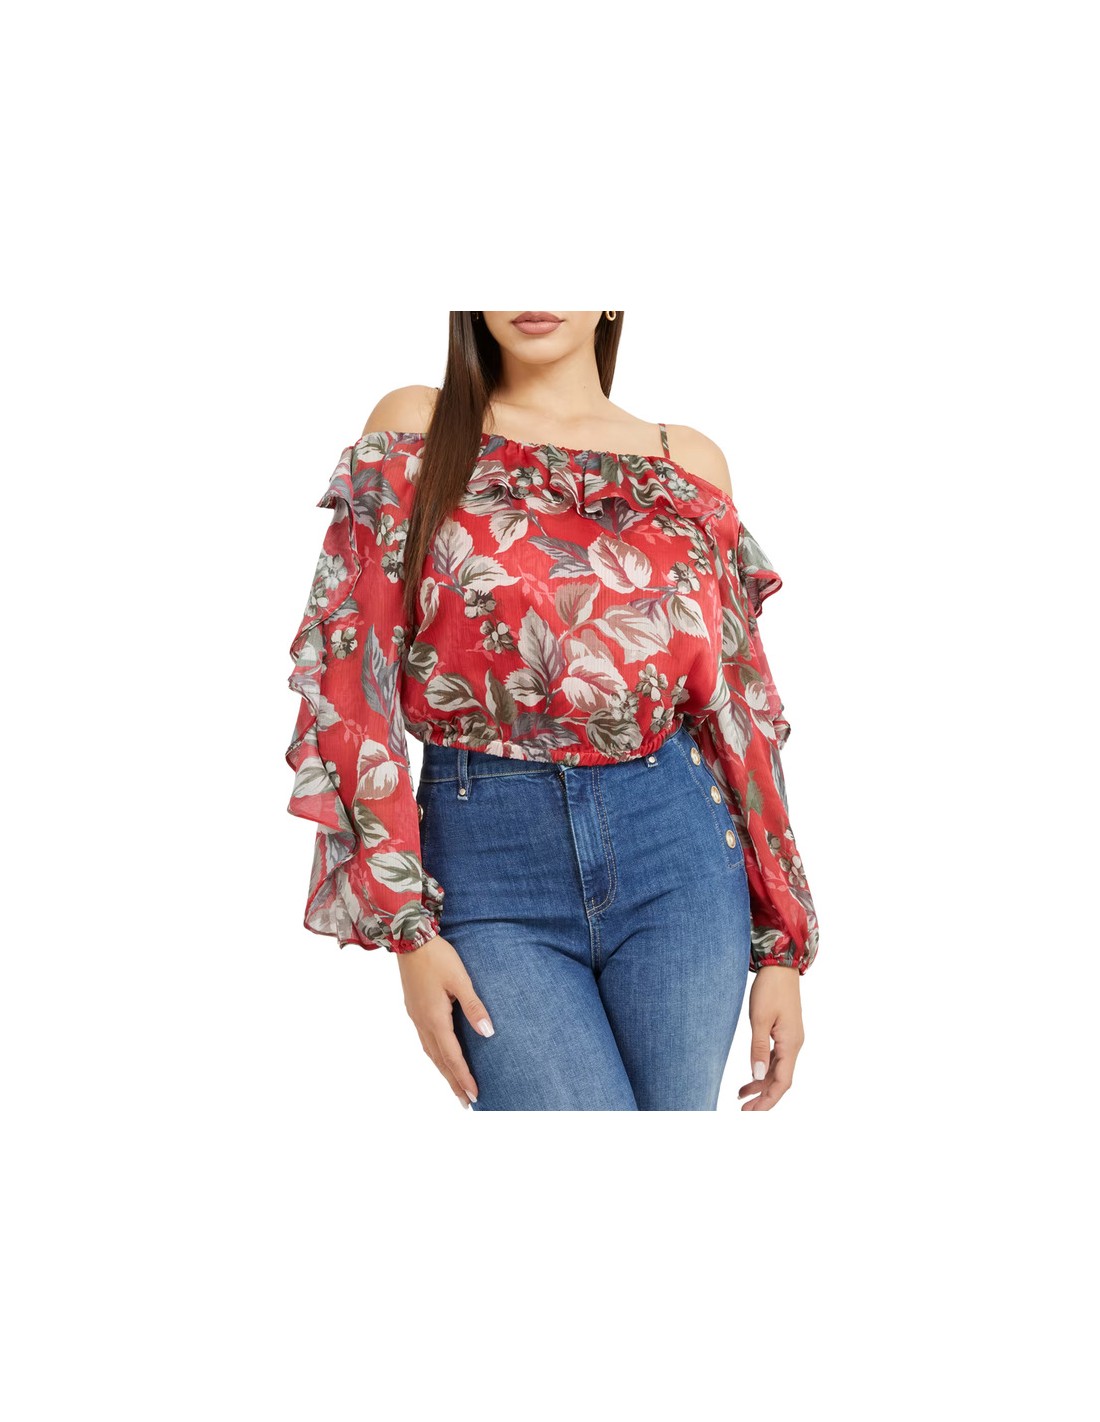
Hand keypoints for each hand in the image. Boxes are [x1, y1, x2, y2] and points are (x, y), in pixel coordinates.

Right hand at [397, 934, 493, 1108]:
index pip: (452, 1056)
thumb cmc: (437, 957)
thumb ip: (474, 1007)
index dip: (464, 1077)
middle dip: (453, 1082)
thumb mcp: (460, 980)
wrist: (409, 938)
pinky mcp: (414, 1009)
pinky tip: (441, 1056)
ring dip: (444, 1071)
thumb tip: (488, 1033)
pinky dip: (436, 1055)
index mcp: (434, 1018)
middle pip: (439, 1060)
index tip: (474, 1096)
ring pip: (431, 1052)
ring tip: (454, 1086)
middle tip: (465, 1102)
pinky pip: (426, 1040)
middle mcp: (423, 1022)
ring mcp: (416, 1016)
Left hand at [737, 964, 804, 1109]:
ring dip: (761, 1084)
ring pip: (777, 1070)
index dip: (768, 1100)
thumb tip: (759, 1076)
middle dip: (763, 1097)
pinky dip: (763, 1069)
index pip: (783, 1082)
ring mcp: (790, 1039)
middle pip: (781, 1080)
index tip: (751, 1113)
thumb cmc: (770, 989)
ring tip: (740, 1096)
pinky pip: (776, 1058)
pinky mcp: (784, 1032)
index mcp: (791, 1044)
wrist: (780, 966)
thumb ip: (758, 1048)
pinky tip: (751, 1075)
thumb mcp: (760, 1019)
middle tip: (744, 1111)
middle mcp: (794, 1045)